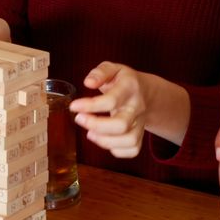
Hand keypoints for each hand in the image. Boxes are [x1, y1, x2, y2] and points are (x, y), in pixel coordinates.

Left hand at [70, 62, 188, 157]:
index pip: (111, 100)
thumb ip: (100, 72)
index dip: (90, 106)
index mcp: (129, 88)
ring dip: (105, 141)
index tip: (74, 107)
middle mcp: (137, 107)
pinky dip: (117, 150)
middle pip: (121, 124)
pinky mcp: (140, 135)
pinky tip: (104, 140)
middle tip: (79, 119)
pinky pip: (133, 150)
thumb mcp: (112, 68)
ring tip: (90, 133)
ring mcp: (140, 123)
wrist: (145, 91)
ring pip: (129, 140)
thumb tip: (88, 82)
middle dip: (96, 125)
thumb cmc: (122, 80)